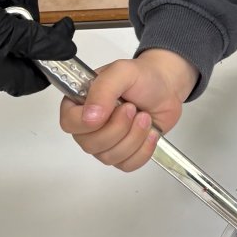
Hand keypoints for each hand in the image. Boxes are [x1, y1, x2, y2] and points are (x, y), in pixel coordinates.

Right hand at [58, 48, 198, 172]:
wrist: (167, 88)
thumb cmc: (143, 77)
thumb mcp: (122, 72)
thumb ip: (103, 89)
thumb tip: (90, 116)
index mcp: (81, 103)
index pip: (69, 123)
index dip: (87, 123)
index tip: (111, 110)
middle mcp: (88, 125)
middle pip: (90, 145)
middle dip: (118, 128)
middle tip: (131, 108)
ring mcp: (105, 142)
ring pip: (109, 157)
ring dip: (133, 136)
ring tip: (144, 116)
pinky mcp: (123, 153)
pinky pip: (126, 165)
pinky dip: (143, 150)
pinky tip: (150, 132)